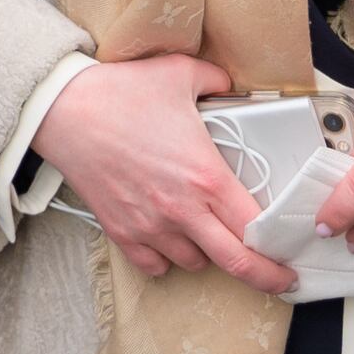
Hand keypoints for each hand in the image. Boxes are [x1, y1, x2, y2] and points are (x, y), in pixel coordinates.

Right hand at [30, 53, 291, 290]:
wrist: (62, 110)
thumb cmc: (120, 92)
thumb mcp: (180, 73)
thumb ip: (217, 80)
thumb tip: (230, 84)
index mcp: (206, 177)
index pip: (256, 230)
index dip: (280, 250)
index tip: (291, 255)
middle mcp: (182, 210)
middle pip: (236, 264)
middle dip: (265, 278)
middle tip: (279, 280)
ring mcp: (150, 226)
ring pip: (194, 263)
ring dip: (208, 254)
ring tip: (208, 234)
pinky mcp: (121, 231)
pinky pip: (154, 265)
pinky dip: (167, 259)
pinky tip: (170, 239)